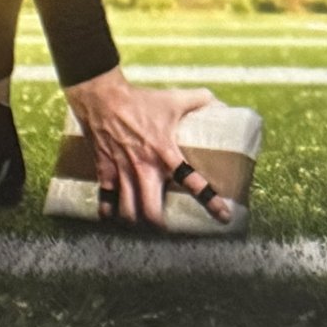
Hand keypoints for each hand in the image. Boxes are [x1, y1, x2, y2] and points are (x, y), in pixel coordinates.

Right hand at [66, 70, 231, 227]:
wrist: (103, 99)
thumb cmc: (140, 100)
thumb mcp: (175, 99)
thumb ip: (201, 101)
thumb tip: (223, 106)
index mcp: (166, 152)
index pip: (192, 181)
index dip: (211, 201)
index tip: (222, 216)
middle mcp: (144, 168)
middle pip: (151, 211)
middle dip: (159, 225)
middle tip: (166, 227)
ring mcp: (122, 172)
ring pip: (127, 212)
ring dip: (135, 222)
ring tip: (141, 224)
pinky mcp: (104, 171)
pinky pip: (105, 200)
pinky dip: (109, 212)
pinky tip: (113, 217)